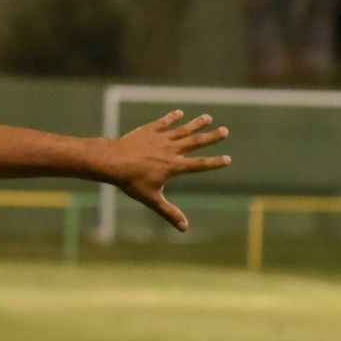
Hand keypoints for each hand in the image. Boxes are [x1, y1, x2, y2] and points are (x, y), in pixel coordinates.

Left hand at [110, 110, 230, 231]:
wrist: (113, 162)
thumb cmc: (132, 182)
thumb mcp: (152, 199)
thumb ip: (169, 212)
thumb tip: (184, 228)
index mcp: (174, 166)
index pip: (199, 165)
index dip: (214, 162)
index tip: (228, 159)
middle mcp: (171, 150)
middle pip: (195, 142)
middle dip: (211, 137)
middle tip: (225, 131)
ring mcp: (160, 139)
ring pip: (182, 129)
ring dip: (196, 124)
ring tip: (208, 118)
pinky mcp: (149, 131)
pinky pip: (164, 122)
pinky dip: (172, 117)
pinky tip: (180, 113)